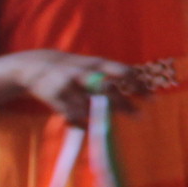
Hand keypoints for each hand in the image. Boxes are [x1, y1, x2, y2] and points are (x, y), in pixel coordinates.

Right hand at [10, 51, 129, 124]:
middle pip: (107, 89)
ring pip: (91, 107)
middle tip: (140, 116)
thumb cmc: (74, 69)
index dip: (138, 84)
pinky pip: (74, 116)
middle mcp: (83, 73)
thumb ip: (111, 77)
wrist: (35, 66)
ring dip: (99, 115)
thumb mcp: (92, 66)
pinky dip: (82, 122)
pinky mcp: (55, 98)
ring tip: (101, 117)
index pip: (122, 71)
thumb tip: (138, 92)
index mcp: (96, 63)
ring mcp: (68, 86)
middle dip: (124, 104)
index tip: (152, 98)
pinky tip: (84, 123)